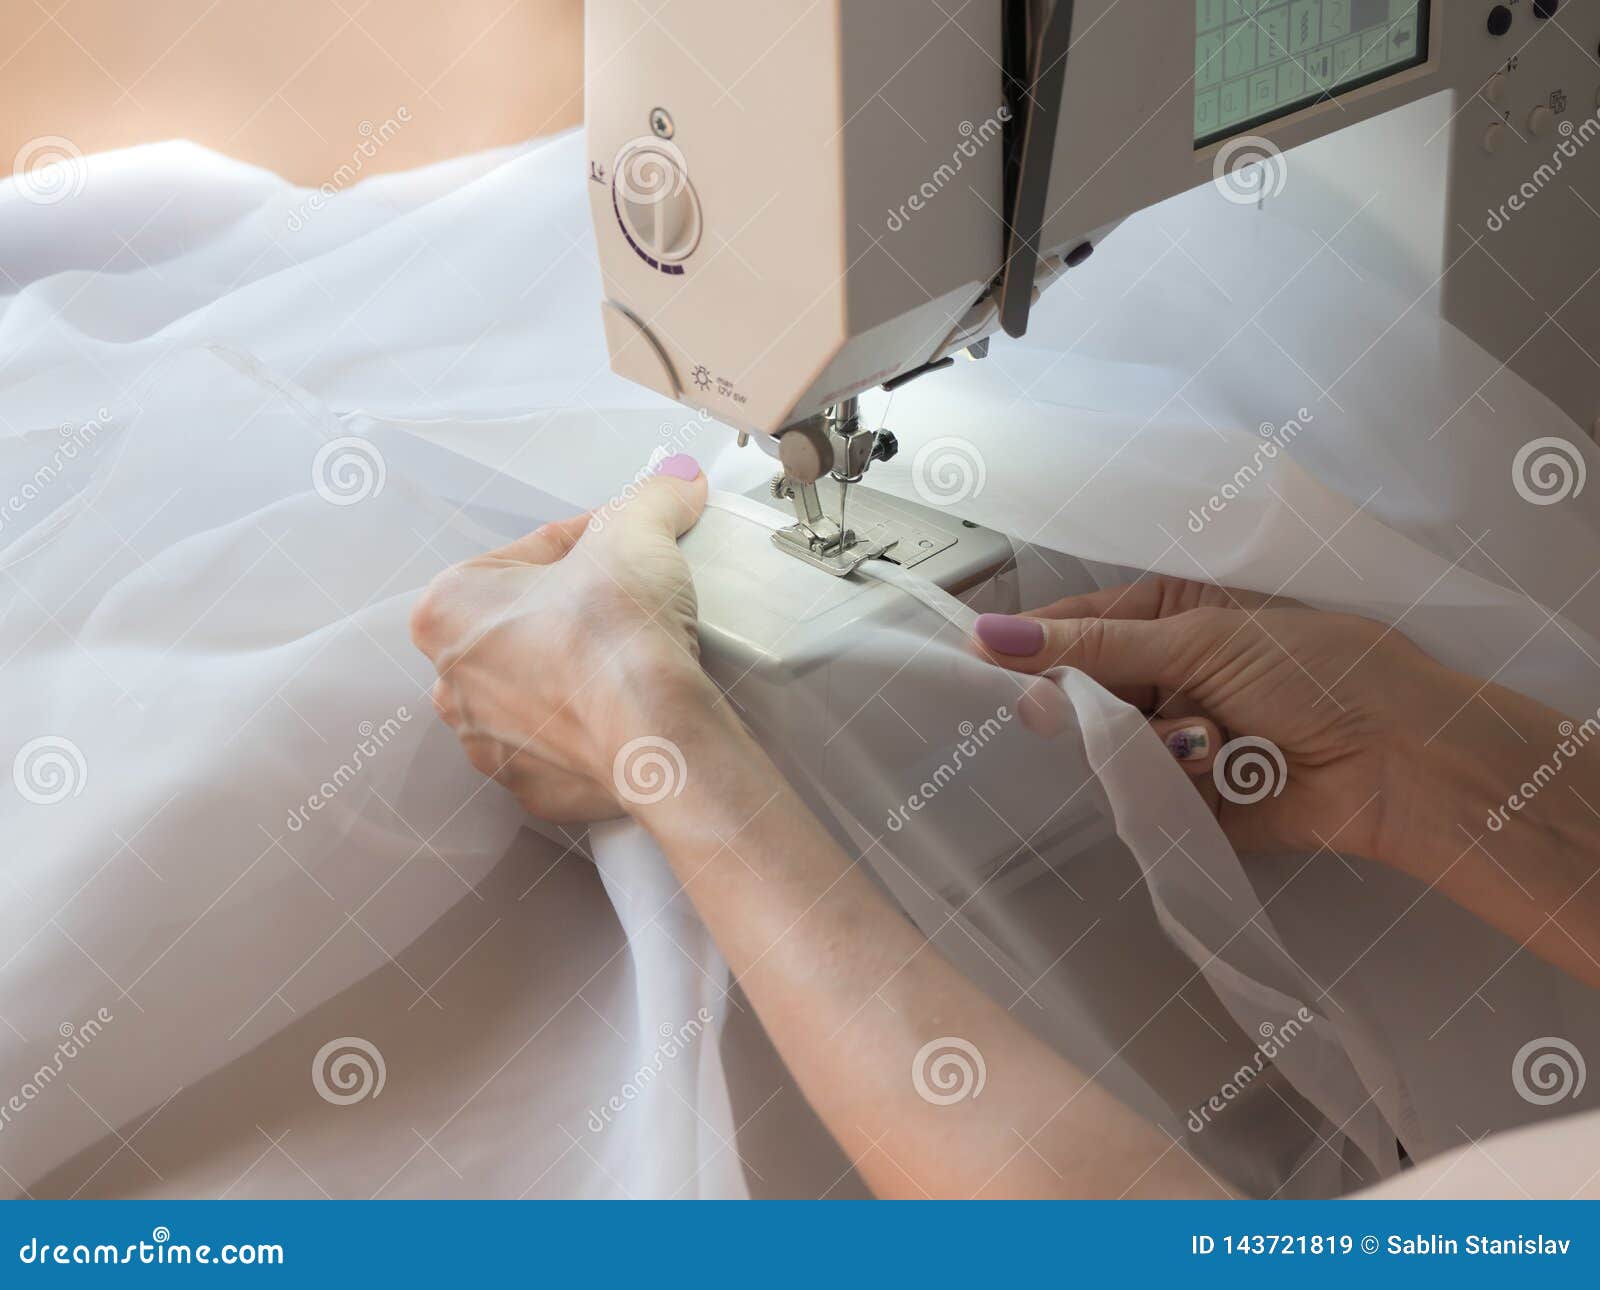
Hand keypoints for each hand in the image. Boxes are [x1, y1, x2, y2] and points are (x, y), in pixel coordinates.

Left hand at [409, 455, 719, 823]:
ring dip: (578, 672)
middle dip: (573, 610)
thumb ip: (652, 497)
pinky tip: (629, 708)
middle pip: (526, 625)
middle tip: (631, 602)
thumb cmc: (618, 634)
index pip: (529, 556)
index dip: (590, 543)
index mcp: (448, 609)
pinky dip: (593, 727)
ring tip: (634, 658)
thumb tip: (677, 481)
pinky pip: (562, 746)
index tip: (628, 546)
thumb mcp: (635, 532)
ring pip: (540, 690)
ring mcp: (489, 744)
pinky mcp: (533, 789)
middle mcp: (452, 682)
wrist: (655, 736)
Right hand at [972, 577, 1475, 864]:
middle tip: (1075, 713)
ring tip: (1207, 741)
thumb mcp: (1201, 640)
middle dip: (1080, 704)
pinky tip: (1205, 771)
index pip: (1078, 625)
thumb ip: (1094, 647)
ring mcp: (1176, 739)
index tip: (976, 661)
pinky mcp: (1188, 801)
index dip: (1028, 644)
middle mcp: (1168, 675)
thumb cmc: (1317, 671)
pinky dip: (1163, 787)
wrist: (1404, 763)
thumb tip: (991, 635)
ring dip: (1145, 744)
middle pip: (1081, 691)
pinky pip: (1139, 794)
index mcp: (1173, 616)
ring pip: (1106, 745)